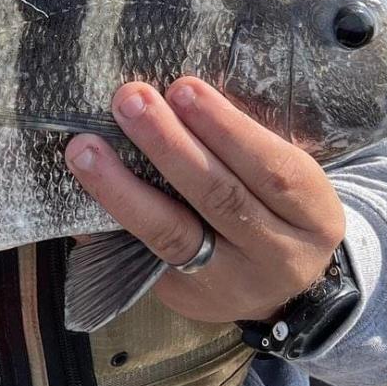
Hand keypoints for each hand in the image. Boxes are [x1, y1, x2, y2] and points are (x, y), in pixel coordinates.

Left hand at [64, 76, 345, 322]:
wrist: (289, 286)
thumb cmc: (278, 203)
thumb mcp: (286, 172)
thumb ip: (246, 140)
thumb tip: (174, 88)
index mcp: (311, 214)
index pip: (271, 170)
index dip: (226, 128)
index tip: (182, 87)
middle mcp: (276, 255)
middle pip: (218, 198)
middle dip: (168, 145)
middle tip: (129, 99)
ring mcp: (228, 284)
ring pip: (172, 236)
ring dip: (122, 188)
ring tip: (84, 148)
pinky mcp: (185, 299)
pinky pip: (140, 259)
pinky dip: (106, 224)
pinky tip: (74, 196)